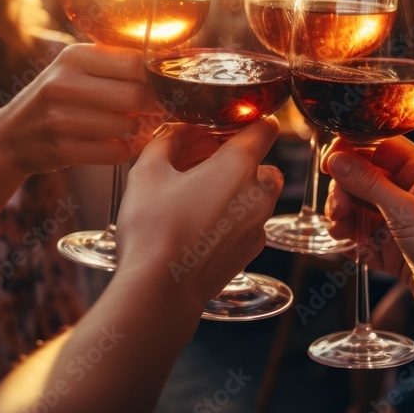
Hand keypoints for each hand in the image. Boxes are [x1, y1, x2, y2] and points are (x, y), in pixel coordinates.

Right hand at [0, 44, 158, 176]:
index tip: (162, 85)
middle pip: (136, 96)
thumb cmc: (57, 99)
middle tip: (154, 110)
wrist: (12, 136)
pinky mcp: (61, 150)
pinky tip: (118, 143)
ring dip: (137, 131)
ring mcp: (59, 119)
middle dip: (152, 107)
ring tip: (131, 126)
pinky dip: (124, 150)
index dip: (156, 77)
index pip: (135, 61)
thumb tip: (167, 63)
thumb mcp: (76, 68)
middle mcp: (63, 84)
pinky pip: (115, 152)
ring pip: (128, 127)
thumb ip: (114, 63)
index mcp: (74, 56)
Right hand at [115, 119, 283, 313]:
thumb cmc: (154, 228)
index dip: (245, 121)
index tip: (221, 125)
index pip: (264, 126)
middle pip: (260, 162)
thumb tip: (177, 132)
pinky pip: (247, 221)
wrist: (160, 291)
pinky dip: (230, 216)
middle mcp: (259, 193)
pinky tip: (197, 224)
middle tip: (197, 162)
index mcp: (239, 165)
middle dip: (234, 158)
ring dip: (233, 188)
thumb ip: (167, 141)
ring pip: (254, 193)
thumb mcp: (148, 171)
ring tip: (193, 195)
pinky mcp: (250, 251)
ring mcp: (258, 225)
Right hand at [321, 136, 413, 351]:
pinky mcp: (396, 250)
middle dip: (345, 191)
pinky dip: (353, 239)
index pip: (383, 148)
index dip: (353, 151)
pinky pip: (365, 235)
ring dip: (345, 216)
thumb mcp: (406, 213)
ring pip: (362, 208)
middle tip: (336, 209)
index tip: (328, 162)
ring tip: (339, 230)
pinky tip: (349, 247)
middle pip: (366, 178)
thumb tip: (335, 157)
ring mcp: (405, 223)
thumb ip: (367, 183)